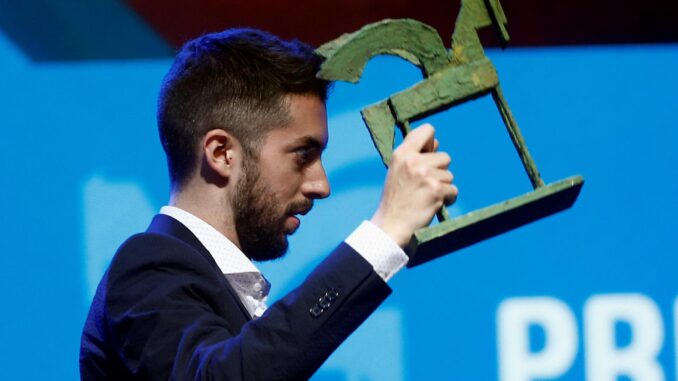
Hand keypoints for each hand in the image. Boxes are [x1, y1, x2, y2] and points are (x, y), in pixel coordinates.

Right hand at [370, 124, 457, 247]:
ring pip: (450, 175)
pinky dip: (447, 199)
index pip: (428, 130)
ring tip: (425, 197)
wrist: (391, 225)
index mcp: (401, 153)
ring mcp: (425, 175)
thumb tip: (436, 143)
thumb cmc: (396, 199)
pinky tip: (432, 205)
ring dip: (442, 187)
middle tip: (422, 186)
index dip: (432, 143)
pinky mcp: (436, 190)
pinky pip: (453, 190)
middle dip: (439, 172)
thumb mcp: (397, 170)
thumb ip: (414, 155)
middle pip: (445, 157)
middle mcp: (413, 161)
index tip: (426, 156)